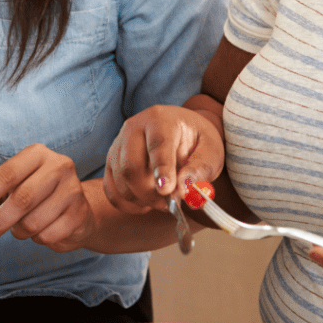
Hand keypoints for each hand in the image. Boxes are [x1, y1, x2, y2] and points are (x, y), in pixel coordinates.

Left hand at [0, 144, 94, 251]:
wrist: (77, 207)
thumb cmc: (40, 194)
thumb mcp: (16, 186)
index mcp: (38, 154)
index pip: (7, 174)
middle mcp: (59, 166)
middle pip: (22, 199)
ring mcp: (73, 190)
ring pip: (33, 221)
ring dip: (20, 231)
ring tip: (22, 227)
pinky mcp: (80, 213)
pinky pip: (47, 235)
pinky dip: (38, 238)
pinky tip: (43, 229)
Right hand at [103, 104, 224, 214]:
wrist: (182, 134)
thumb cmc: (197, 141)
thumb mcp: (211, 151)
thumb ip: (200, 169)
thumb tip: (184, 188)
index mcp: (160, 119)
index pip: (157, 144)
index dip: (161, 169)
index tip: (167, 190)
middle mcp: (134, 127)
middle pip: (131, 166)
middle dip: (150, 192)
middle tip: (170, 204)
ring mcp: (118, 144)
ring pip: (120, 181)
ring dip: (142, 200)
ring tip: (163, 201)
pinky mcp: (111, 162)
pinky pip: (111, 190)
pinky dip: (127, 204)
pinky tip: (146, 203)